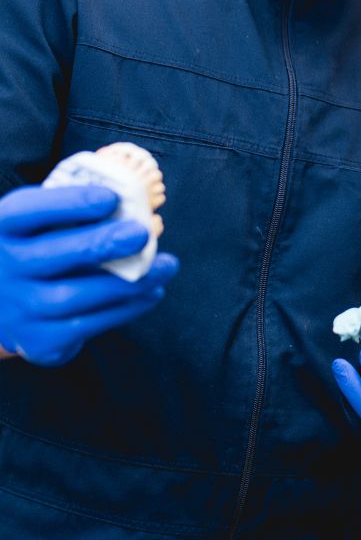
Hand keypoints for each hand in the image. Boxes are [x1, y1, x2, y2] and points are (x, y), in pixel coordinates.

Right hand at [0, 184, 177, 365]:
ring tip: (166, 266)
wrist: (6, 304)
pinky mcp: (37, 341)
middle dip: (99, 245)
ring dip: (125, 283)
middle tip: (141, 233)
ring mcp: (16, 309)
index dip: (68, 204)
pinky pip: (84, 327)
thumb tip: (134, 203)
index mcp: (2, 227)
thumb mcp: (43, 220)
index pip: (26, 212)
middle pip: (49, 258)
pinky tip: (151, 292)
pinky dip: (124, 309)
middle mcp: (2, 269)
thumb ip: (76, 210)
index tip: (110, 198)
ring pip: (71, 298)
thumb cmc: (40, 246)